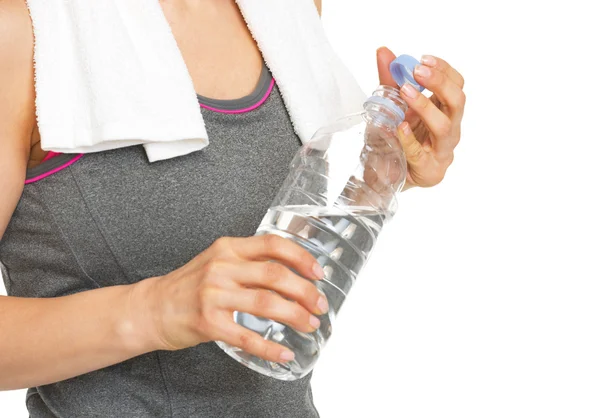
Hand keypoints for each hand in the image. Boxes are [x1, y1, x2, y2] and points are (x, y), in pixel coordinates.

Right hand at [130, 235, 327, 362]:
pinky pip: (247, 337)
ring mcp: (213, 295)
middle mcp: (222, 268)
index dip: (301, 258)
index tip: (318, 272)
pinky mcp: (208, 323)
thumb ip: (249, 260)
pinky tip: (284, 353)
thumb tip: (292, 269)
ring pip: (266, 303)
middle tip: (320, 305)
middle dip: (305, 292)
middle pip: (275, 275)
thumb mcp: (218, 260)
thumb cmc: (190, 285)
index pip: (272, 244)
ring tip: (310, 324)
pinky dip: (270, 347)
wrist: (152, 307)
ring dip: (295, 316)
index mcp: (228, 248)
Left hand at [377, 47, 465, 189]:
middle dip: (439, 84)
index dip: (444, 71)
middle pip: (457, 102)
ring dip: (425, 107)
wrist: (380, 175)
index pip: (457, 86)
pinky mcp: (430, 171)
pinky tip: (399, 127)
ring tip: (406, 92)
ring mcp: (442, 152)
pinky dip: (410, 139)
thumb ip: (389, 81)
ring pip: (445, 127)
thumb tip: (383, 51)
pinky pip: (421, 153)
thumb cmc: (392, 139)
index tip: (423, 60)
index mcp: (444, 112)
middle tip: (417, 72)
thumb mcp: (389, 106)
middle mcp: (449, 130)